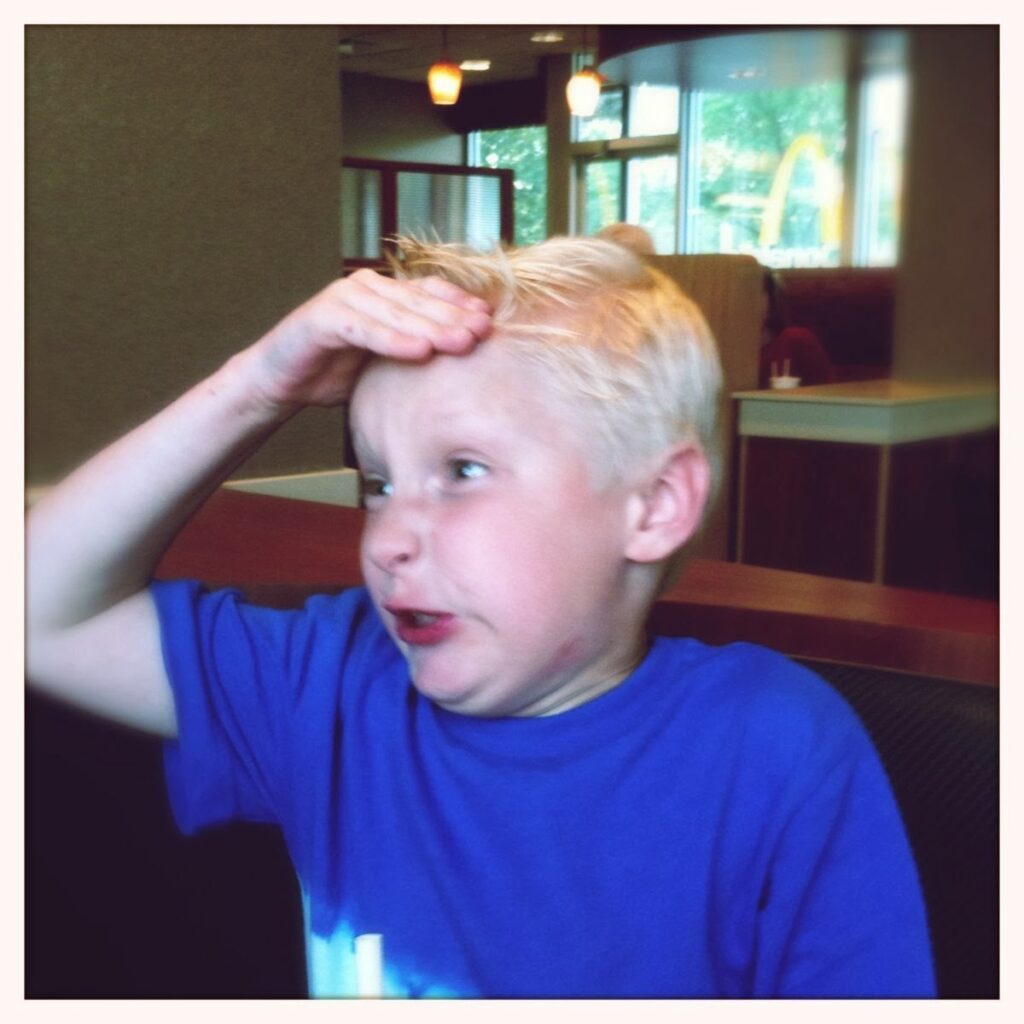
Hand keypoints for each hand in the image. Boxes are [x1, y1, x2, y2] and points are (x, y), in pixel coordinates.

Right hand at [241, 269, 492, 411]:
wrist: (280, 381)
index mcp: (384, 294)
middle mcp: (365, 287)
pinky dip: (392, 340)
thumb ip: (415, 352)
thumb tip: (466, 366)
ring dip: (430, 327)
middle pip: (418, 300)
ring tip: (460, 342)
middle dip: (454, 317)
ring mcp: (342, 299)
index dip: (460, 303)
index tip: (490, 321)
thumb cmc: (334, 372)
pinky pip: (364, 329)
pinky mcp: (321, 318)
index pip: (430, 292)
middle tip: (483, 333)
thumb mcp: (384, 362)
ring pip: (396, 313)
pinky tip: (418, 351)